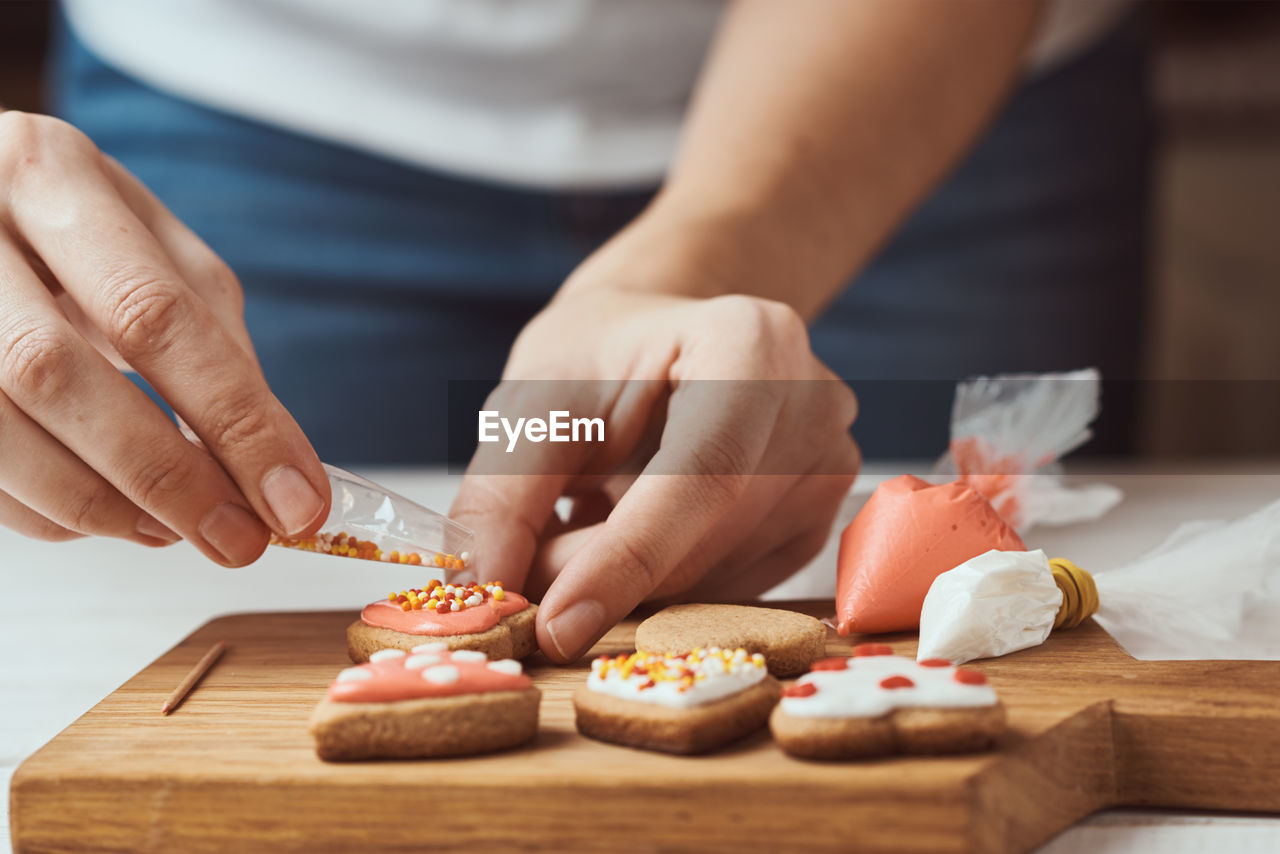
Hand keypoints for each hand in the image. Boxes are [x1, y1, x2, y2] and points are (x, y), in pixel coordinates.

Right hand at [0, 111, 328, 564]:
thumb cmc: (73, 229)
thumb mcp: (153, 247)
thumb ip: (213, 336)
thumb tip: (271, 455)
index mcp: (50, 176)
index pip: (154, 315)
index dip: (234, 420)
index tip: (296, 500)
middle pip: (58, 374)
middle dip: (166, 476)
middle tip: (239, 539)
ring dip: (100, 504)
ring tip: (176, 530)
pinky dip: (50, 509)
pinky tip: (108, 512)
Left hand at [450, 287, 858, 661]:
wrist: (659, 341)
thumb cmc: (596, 360)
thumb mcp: (530, 406)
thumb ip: (503, 499)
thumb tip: (480, 595)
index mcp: (750, 341)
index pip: (701, 474)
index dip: (627, 560)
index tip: (555, 626)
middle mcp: (811, 403)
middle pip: (705, 536)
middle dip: (603, 571)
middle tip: (531, 557)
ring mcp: (828, 466)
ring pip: (715, 578)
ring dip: (629, 580)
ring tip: (589, 515)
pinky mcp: (818, 522)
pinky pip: (729, 589)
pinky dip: (666, 580)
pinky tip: (639, 528)